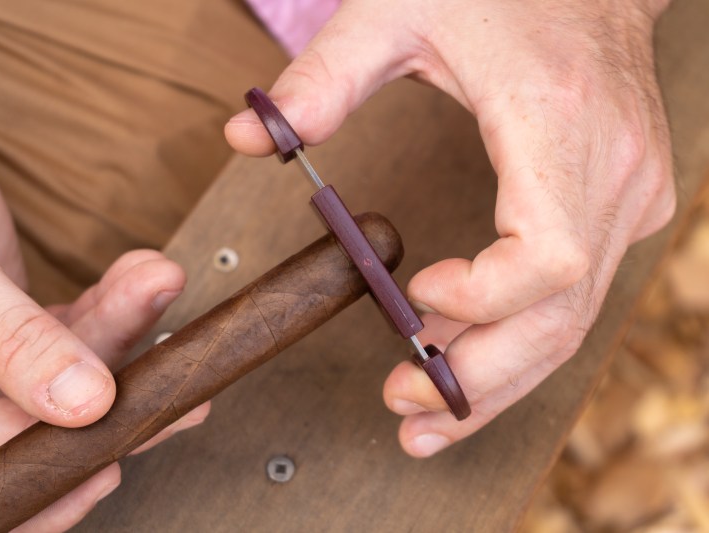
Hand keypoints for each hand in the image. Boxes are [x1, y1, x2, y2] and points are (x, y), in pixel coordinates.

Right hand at [0, 85, 208, 528]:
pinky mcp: (11, 322)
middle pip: (23, 436)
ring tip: (160, 290)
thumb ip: (13, 345)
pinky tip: (145, 278)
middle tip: (168, 386)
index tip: (103, 472)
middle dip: (104, 405)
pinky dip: (111, 303)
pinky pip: (71, 329)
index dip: (29, 496)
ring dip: (121, 337)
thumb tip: (85, 407)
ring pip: (63, 380)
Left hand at [225, 0, 674, 455]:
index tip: (418, 301)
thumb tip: (246, 135)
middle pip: (560, 316)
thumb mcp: (397, 10)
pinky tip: (468, 366)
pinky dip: (520, 342)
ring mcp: (631, 196)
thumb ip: (322, 76)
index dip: (483, 302)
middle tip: (402, 406)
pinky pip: (575, 298)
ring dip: (498, 380)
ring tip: (427, 416)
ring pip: (573, 323)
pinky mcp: (626, 209)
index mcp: (558, 121)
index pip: (548, 256)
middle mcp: (614, 169)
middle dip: (477, 377)